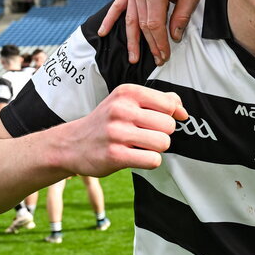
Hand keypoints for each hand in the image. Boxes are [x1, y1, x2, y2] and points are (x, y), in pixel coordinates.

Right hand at [59, 84, 187, 176]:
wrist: (71, 144)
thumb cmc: (106, 123)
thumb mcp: (127, 102)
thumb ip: (159, 101)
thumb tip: (183, 112)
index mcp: (127, 93)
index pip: (169, 104)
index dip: (170, 115)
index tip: (158, 121)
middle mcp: (121, 110)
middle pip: (169, 125)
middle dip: (162, 133)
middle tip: (144, 135)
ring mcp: (117, 133)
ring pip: (164, 143)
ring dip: (156, 148)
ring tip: (139, 145)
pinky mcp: (115, 155)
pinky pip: (153, 160)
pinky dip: (149, 161)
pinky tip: (135, 156)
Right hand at [98, 0, 226, 64]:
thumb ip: (181, 17)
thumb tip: (173, 38)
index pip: (154, 25)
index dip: (160, 43)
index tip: (165, 56)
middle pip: (142, 25)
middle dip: (150, 45)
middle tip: (159, 61)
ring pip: (130, 19)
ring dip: (131, 40)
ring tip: (133, 58)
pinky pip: (118, 5)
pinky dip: (110, 19)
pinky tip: (103, 32)